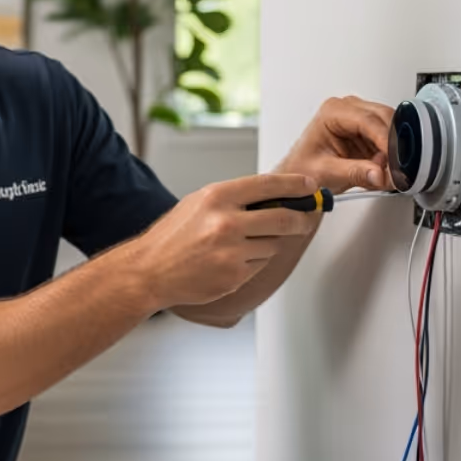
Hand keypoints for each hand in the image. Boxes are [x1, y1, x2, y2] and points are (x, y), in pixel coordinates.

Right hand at [121, 173, 319, 309]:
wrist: (150, 271)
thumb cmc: (173, 237)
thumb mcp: (199, 203)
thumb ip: (234, 198)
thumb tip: (273, 195)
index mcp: (218, 197)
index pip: (269, 185)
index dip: (296, 185)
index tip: (311, 186)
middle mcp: (227, 222)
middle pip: (285, 218)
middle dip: (301, 218)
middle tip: (305, 218)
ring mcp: (232, 251)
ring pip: (273, 244)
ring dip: (268, 244)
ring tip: (240, 245)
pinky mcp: (234, 275)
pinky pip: (260, 265)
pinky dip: (252, 262)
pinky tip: (228, 261)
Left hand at [276, 96, 395, 192]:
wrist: (299, 174)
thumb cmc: (303, 167)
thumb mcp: (326, 172)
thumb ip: (355, 172)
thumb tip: (379, 174)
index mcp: (333, 111)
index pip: (368, 120)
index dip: (386, 140)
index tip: (395, 158)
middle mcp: (348, 109)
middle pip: (385, 118)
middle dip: (393, 145)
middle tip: (395, 169)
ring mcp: (360, 118)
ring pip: (391, 128)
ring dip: (393, 151)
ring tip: (386, 173)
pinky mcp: (368, 132)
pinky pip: (389, 140)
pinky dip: (390, 156)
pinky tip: (382, 170)